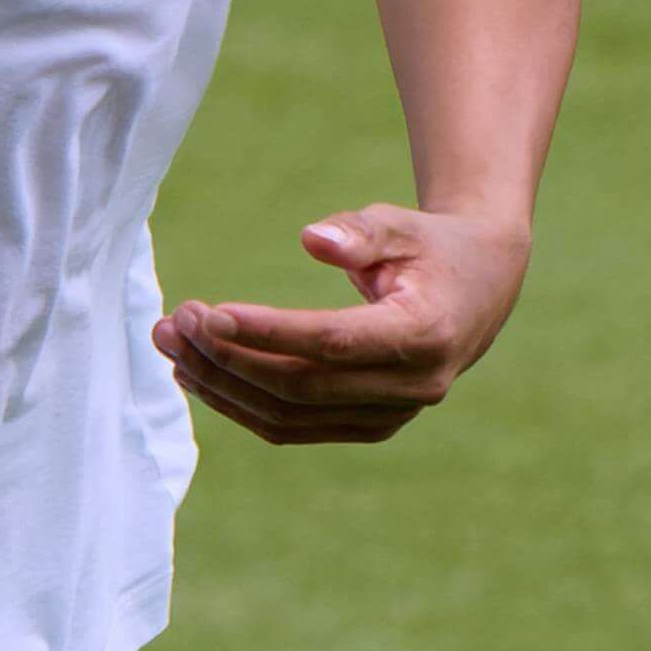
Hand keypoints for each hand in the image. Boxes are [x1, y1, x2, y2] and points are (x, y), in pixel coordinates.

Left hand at [151, 203, 531, 446]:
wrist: (479, 289)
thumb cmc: (431, 247)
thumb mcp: (402, 224)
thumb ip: (360, 233)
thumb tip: (312, 239)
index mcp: (426, 333)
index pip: (332, 342)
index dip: (267, 332)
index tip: (208, 312)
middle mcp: (412, 387)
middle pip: (302, 386)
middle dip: (228, 357)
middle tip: (174, 321)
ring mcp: (391, 416)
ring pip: (289, 417)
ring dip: (222, 385)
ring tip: (171, 345)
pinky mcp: (368, 426)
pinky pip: (294, 427)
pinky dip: (241, 404)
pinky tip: (199, 372)